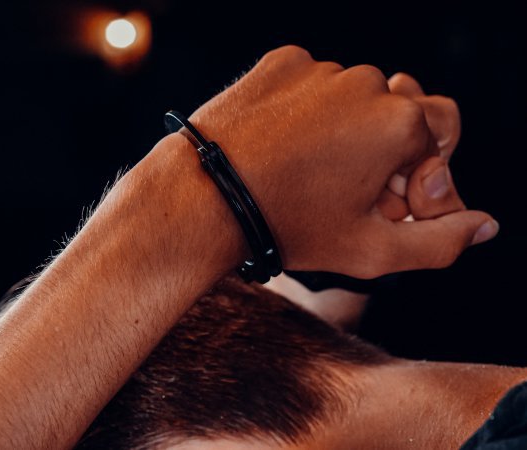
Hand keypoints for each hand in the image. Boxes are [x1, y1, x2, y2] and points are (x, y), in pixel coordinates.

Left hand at [186, 46, 496, 276]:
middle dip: (388, 150)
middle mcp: (366, 82)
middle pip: (399, 112)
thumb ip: (440, 242)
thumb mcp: (371, 251)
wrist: (205, 198)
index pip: (441, 135)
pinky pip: (312, 84)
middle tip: (354, 187)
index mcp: (399, 121)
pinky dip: (309, 111)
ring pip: (354, 98)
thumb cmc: (289, 225)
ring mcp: (320, 68)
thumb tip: (483, 224)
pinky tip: (286, 144)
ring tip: (312, 169)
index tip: (391, 201)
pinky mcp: (281, 63)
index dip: (422, 172)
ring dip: (347, 130)